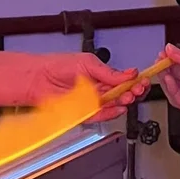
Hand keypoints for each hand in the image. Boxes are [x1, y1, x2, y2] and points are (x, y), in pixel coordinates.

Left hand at [21, 51, 145, 118]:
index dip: (133, 81)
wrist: (38, 78)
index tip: (141, 80)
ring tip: (129, 96)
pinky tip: (119, 108)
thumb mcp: (88, 63)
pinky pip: (100, 115)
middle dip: (132, 92)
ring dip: (123, 102)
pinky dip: (111, 113)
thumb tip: (129, 73)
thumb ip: (109, 72)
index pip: (122, 80)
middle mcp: (97, 90)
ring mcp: (91, 102)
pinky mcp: (83, 113)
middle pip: (120, 94)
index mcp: (100, 75)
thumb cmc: (57, 66)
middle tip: (137, 89)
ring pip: (113, 106)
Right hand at [161, 44, 179, 119]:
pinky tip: (169, 80)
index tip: (162, 55)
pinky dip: (173, 90)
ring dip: (167, 81)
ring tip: (162, 71)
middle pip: (177, 79)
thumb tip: (171, 49)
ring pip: (176, 90)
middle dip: (166, 70)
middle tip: (159, 63)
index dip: (171, 61)